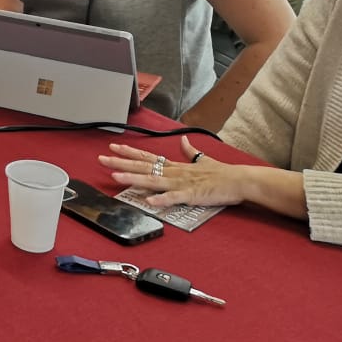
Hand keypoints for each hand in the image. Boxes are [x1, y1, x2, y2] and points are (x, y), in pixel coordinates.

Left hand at [99, 138, 246, 208]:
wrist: (239, 180)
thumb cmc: (222, 174)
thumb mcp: (203, 160)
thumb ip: (190, 152)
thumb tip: (184, 141)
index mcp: (176, 166)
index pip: (148, 156)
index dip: (130, 152)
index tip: (113, 146)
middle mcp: (174, 172)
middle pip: (144, 166)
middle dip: (121, 162)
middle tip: (102, 158)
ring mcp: (182, 183)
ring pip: (153, 179)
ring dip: (133, 177)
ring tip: (115, 175)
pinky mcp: (192, 195)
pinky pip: (174, 198)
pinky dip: (161, 199)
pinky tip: (148, 200)